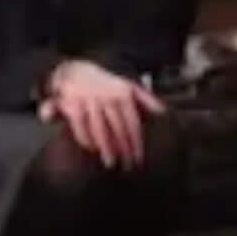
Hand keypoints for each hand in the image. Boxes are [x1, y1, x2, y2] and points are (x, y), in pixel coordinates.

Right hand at [42, 59, 165, 166]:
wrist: (76, 69)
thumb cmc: (106, 83)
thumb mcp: (128, 86)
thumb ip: (146, 99)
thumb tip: (163, 111)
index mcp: (124, 95)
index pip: (132, 123)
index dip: (136, 143)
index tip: (138, 159)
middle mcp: (108, 98)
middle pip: (118, 129)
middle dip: (124, 149)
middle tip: (127, 166)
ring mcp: (90, 101)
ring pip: (100, 129)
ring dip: (106, 147)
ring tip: (111, 163)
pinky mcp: (73, 104)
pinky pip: (80, 125)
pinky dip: (85, 138)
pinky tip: (91, 149)